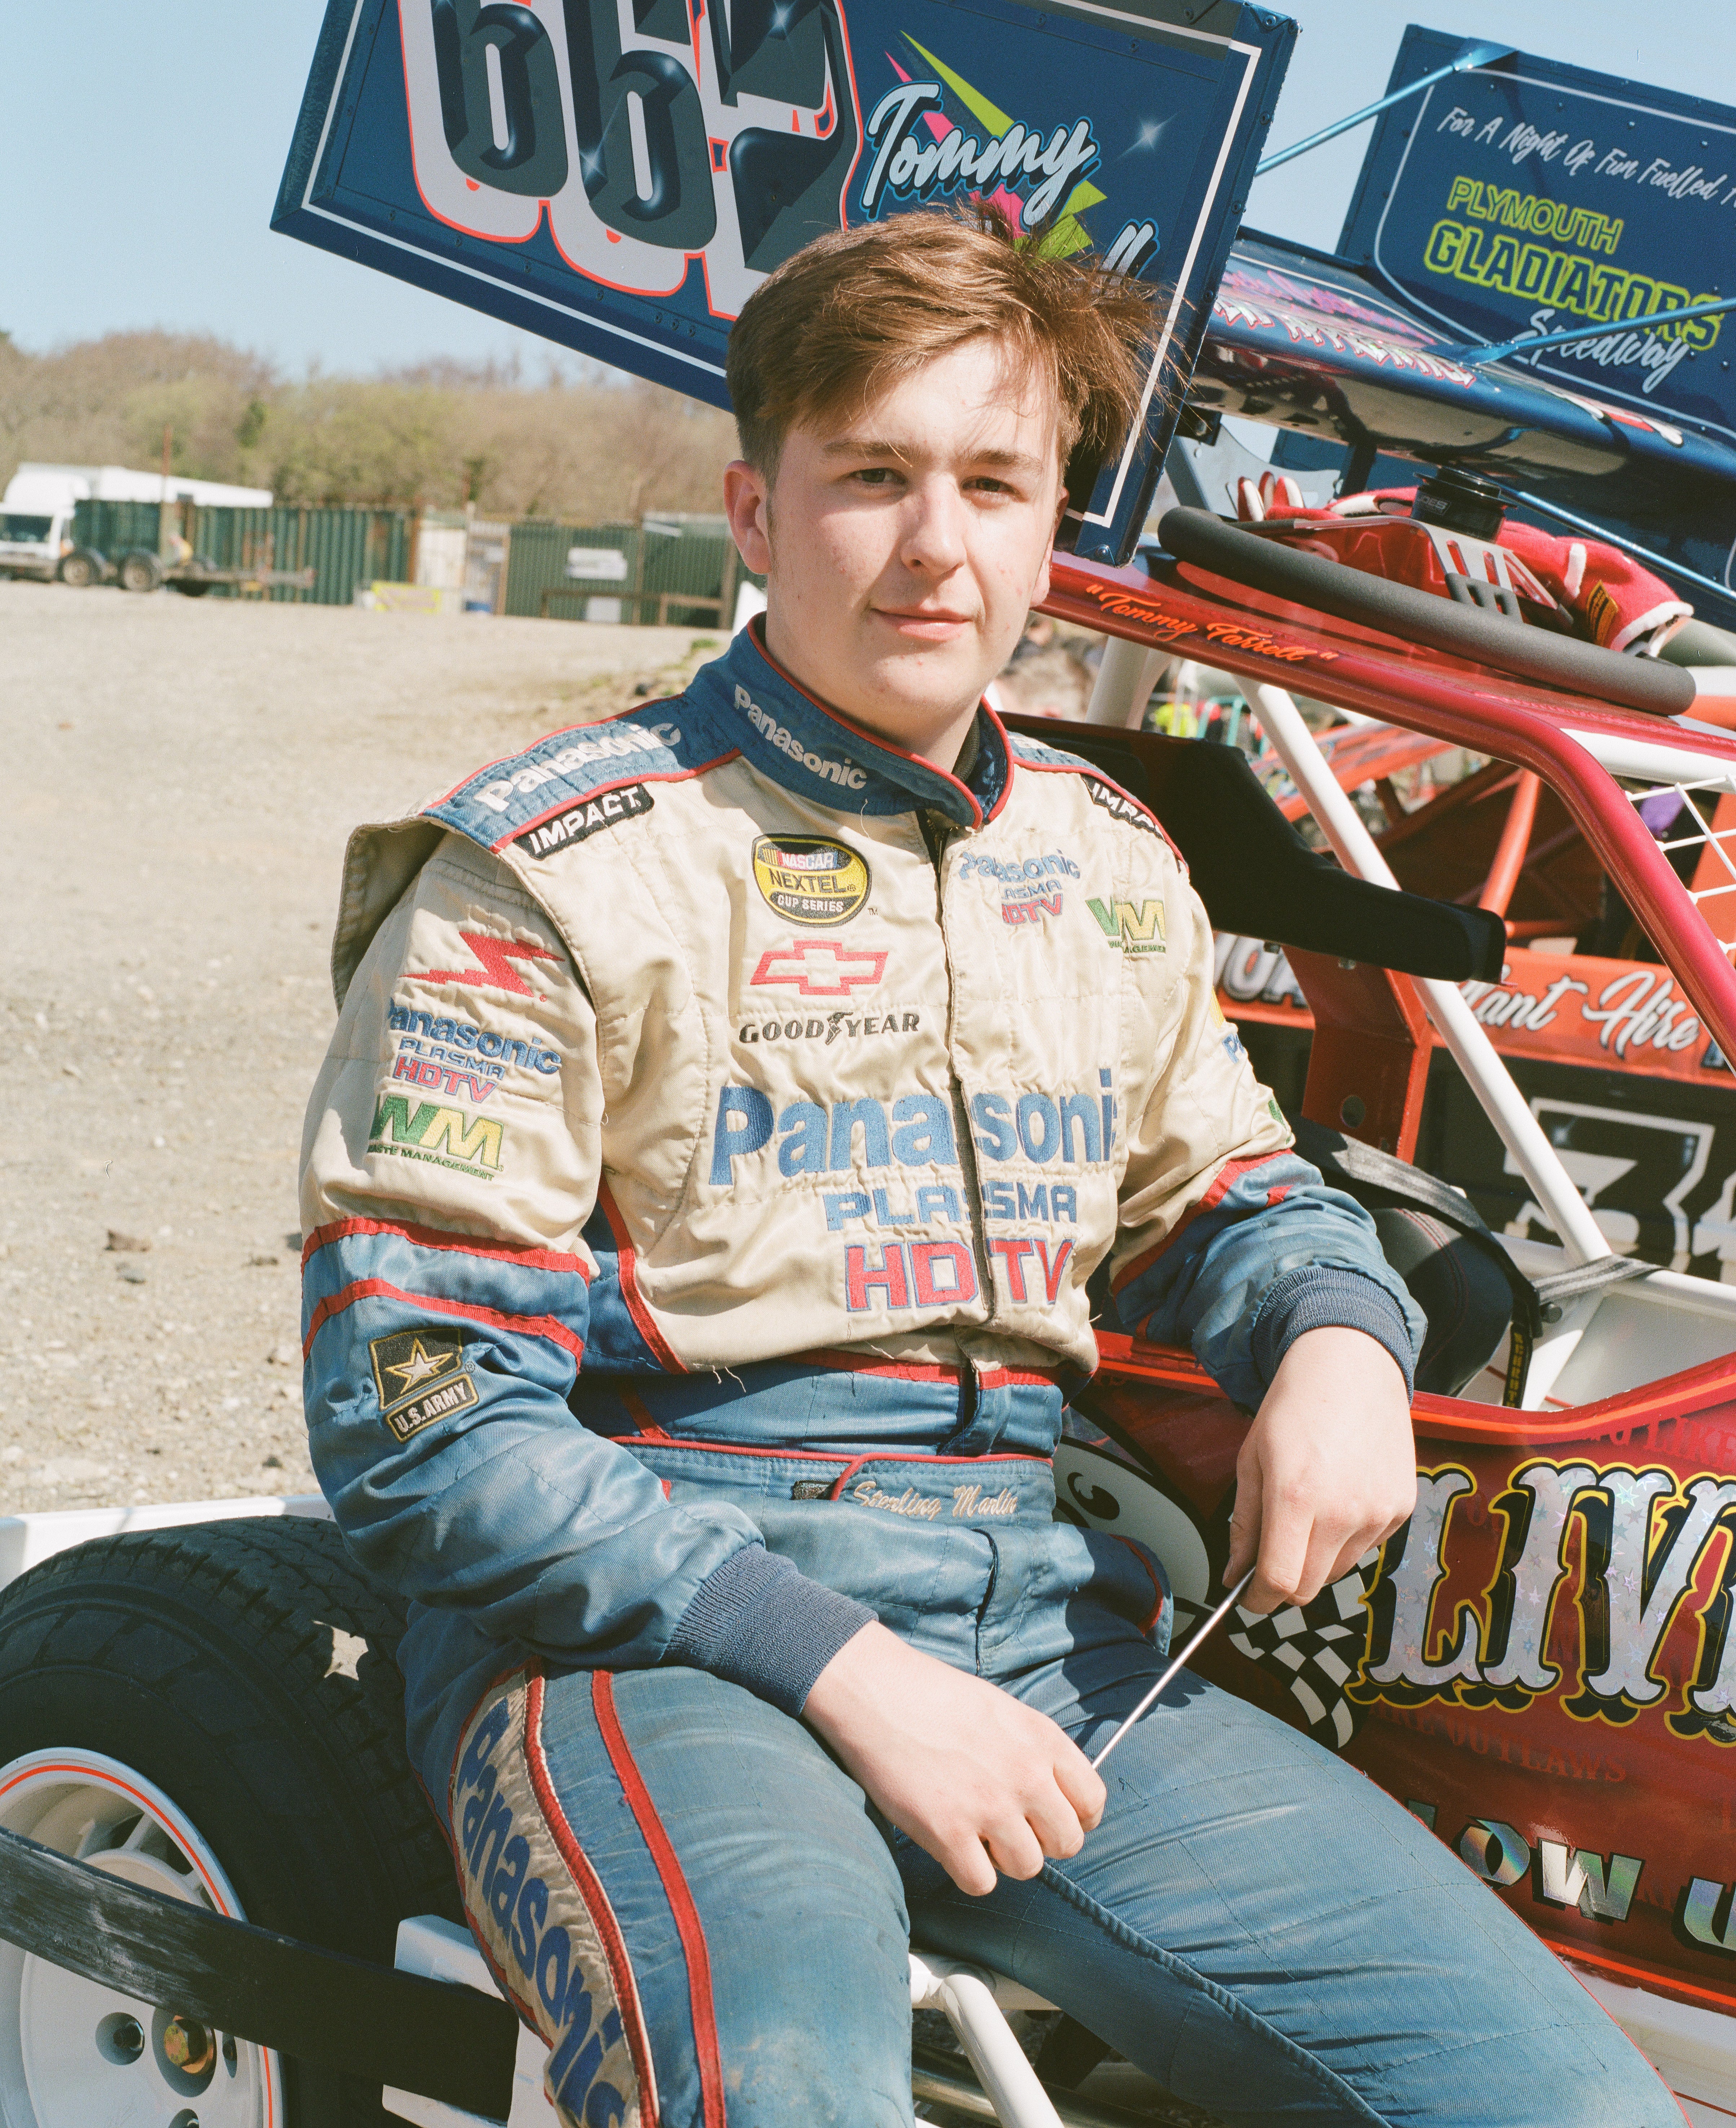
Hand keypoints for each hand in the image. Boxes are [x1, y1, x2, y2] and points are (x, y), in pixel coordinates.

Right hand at [803, 1622, 1104, 1896]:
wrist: (877, 1692)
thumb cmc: (935, 1697)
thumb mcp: (1004, 1710)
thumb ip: (1034, 1752)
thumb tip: (1052, 1795)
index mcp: (1042, 1740)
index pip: (1092, 1801)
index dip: (1075, 1817)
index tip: (1051, 1818)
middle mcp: (1025, 1775)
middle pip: (1067, 1842)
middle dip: (1041, 1841)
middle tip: (1011, 1828)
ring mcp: (988, 1806)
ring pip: (1027, 1867)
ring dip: (1003, 1857)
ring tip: (975, 1830)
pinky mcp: (948, 1832)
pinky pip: (980, 1882)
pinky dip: (967, 1871)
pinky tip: (950, 1843)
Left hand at [1225, 1325, 1415, 1614]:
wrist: (1351, 1366)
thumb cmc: (1293, 1407)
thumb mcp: (1251, 1460)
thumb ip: (1244, 1523)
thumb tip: (1236, 1575)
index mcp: (1295, 1498)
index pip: (1278, 1581)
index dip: (1258, 1600)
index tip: (1248, 1599)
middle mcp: (1342, 1512)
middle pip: (1309, 1587)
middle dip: (1284, 1583)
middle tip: (1271, 1557)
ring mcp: (1377, 1512)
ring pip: (1339, 1569)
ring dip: (1317, 1557)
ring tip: (1309, 1508)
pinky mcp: (1401, 1508)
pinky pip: (1367, 1546)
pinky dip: (1347, 1536)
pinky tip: (1340, 1495)